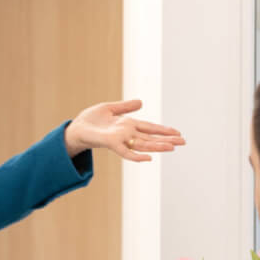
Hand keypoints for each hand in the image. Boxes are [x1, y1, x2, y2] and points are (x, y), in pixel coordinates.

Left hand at [64, 99, 185, 162]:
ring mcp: (121, 139)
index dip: (163, 130)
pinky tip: (149, 157)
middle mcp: (127, 133)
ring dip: (158, 146)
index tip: (177, 132)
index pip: (150, 128)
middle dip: (167, 139)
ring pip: (143, 144)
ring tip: (173, 147)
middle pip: (151, 137)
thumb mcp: (109, 108)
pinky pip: (126, 152)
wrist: (75, 128)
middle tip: (184, 141)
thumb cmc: (90, 120)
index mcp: (128, 124)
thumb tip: (141, 102)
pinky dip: (137, 156)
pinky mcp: (111, 143)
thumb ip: (125, 107)